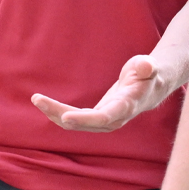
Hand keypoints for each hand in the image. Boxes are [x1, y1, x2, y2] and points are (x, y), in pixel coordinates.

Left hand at [32, 53, 184, 132]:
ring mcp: (104, 122)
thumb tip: (147, 66)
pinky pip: (75, 120)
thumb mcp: (150, 67)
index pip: (104, 117)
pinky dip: (59, 113)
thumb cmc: (149, 74)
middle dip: (59, 113)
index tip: (65, 117)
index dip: (85, 119)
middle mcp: (114, 119)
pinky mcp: (97, 118)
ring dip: (55, 113)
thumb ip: (147, 67)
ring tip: (37, 99)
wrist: (151, 88)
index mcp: (126, 107)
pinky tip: (45, 105)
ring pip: (76, 124)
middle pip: (84, 122)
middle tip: (38, 99)